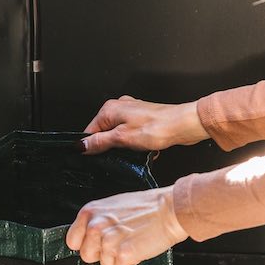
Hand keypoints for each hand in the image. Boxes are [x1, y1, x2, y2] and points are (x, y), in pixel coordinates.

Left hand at [66, 186, 188, 264]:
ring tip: (131, 242)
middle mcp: (96, 226)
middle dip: (102, 254)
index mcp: (90, 212)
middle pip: (87, 256)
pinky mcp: (123, 254)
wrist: (170, 210)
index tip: (97, 244)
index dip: (85, 245)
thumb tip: (86, 238)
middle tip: (118, 243)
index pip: (72, 241)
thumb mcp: (112, 207)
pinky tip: (138, 248)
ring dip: (118, 258)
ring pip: (105, 264)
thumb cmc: (146, 208)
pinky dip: (130, 263)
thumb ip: (95, 221)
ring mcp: (109, 241)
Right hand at [81, 95, 207, 154]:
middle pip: (104, 133)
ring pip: (118, 135)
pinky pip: (130, 134)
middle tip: (121, 154)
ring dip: (124, 146)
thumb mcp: (122, 138)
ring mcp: (131, 112)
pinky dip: (134, 143)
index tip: (97, 157)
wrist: (183, 125)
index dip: (92, 146)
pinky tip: (143, 148)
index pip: (90, 131)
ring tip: (134, 150)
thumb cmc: (157, 127)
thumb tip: (82, 145)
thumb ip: (100, 142)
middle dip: (110, 147)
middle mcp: (119, 107)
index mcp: (110, 109)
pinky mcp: (142, 119)